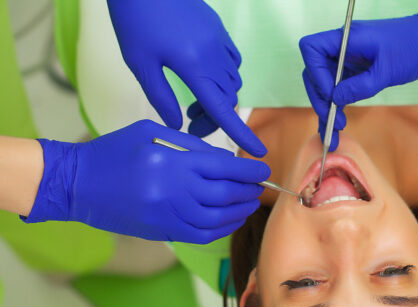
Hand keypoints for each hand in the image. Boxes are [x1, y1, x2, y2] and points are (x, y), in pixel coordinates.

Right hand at [24, 120, 269, 243]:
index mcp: (171, 161)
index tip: (262, 170)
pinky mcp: (160, 231)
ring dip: (238, 212)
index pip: (223, 167)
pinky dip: (220, 229)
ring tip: (249, 204)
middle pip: (224, 194)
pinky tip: (230, 220)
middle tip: (258, 188)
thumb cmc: (112, 152)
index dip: (247, 170)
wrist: (75, 183)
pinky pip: (200, 235)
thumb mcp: (150, 133)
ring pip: (216, 218)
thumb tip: (223, 157)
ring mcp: (167, 214)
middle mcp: (172, 190)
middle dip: (246, 191)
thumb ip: (189, 145)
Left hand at [107, 0, 265, 156]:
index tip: (258, 151)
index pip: (223, 109)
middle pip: (227, 99)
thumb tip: (177, 124)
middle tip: (191, 124)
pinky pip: (232, 61)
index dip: (241, 133)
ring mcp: (218, 41)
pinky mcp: (218, 30)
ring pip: (232, 81)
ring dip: (219, 98)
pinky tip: (205, 76)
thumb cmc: (134, 20)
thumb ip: (160, 97)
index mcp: (193, 67)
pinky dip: (224, 77)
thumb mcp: (140, 64)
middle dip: (214, 118)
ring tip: (193, 102)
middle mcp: (212, 55)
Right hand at [300, 0, 417, 150]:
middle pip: (314, 71)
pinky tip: (336, 126)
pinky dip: (337, 106)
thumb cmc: (414, 47)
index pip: (312, 49)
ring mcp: (349, 60)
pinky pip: (340, 89)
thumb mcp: (388, 70)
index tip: (331, 94)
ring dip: (326, 108)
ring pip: (325, 84)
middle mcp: (343, 48)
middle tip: (333, 121)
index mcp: (347, 39)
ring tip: (333, 132)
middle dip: (320, 98)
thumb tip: (336, 99)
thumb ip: (362, 85)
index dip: (316, 74)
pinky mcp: (357, 72)